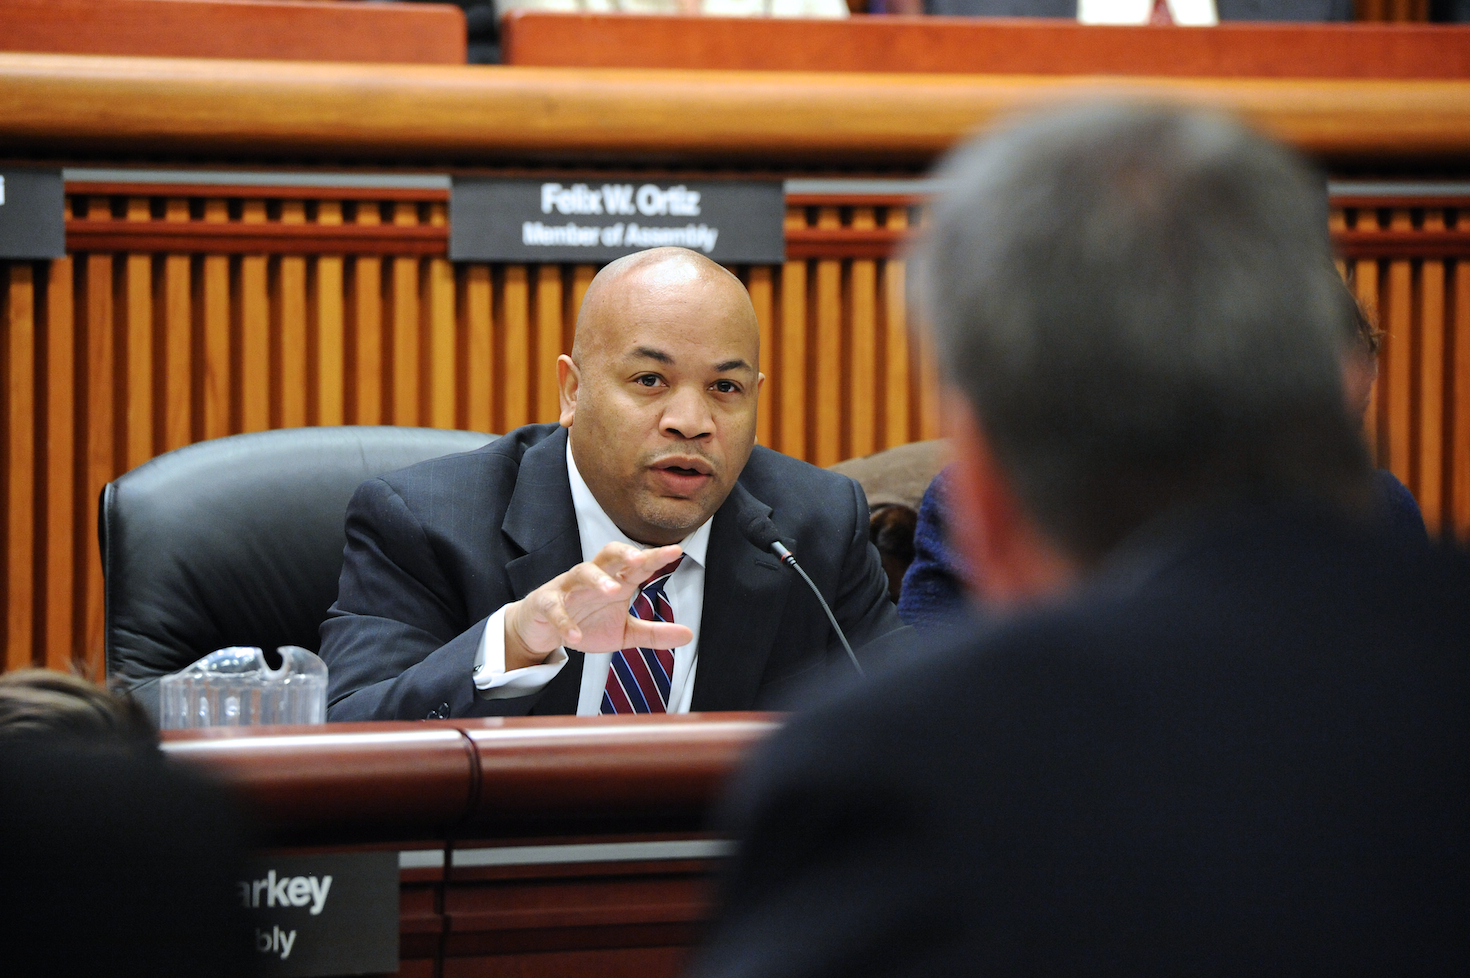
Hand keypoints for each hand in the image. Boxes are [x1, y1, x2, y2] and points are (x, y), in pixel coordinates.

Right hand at [503, 542, 693, 671]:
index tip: (676, 551)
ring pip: (582, 573)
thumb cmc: (586, 622)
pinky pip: (555, 608)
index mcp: (615, 581)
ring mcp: (569, 588)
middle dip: (624, 553)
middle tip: (640, 559)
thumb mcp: (624, 632)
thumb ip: (654, 633)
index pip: (637, 564)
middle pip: (609, 555)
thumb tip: (689, 635)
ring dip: (597, 580)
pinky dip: (565, 621)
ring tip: (612, 591)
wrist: (543, 629)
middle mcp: (593, 578)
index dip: (654, 557)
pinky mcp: (546, 603)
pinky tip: (575, 636)